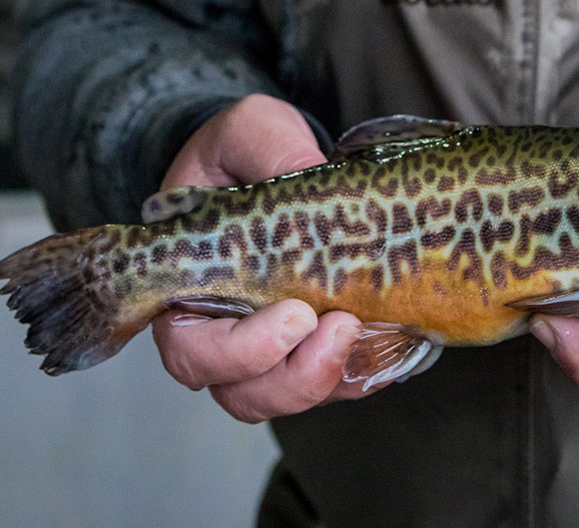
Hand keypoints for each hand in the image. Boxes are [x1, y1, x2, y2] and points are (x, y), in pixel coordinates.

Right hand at [153, 94, 375, 422]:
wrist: (275, 166)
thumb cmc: (245, 154)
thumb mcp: (251, 132)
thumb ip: (269, 148)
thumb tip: (315, 176)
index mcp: (185, 289)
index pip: (193, 350)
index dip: (241, 351)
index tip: (295, 315)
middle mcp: (220, 332)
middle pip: (240, 392)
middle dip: (293, 375)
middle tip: (339, 325)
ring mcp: (269, 349)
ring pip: (287, 398)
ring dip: (328, 379)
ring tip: (365, 329)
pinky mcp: (317, 348)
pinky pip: (338, 384)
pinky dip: (365, 371)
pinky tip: (393, 336)